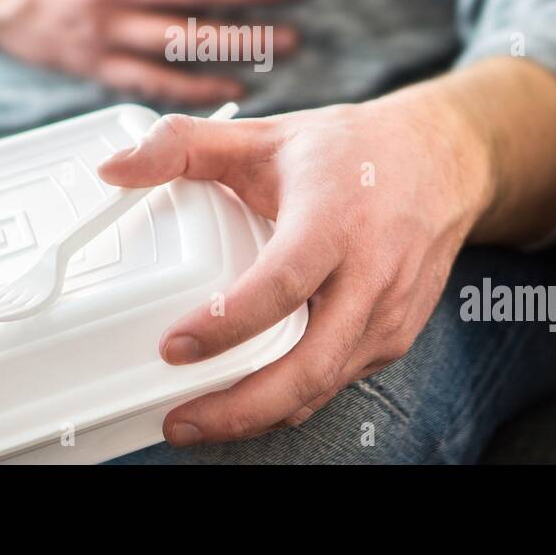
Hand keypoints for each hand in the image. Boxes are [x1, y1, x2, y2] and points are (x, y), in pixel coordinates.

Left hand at [96, 80, 497, 444]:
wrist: (443, 162)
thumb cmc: (350, 152)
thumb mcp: (265, 135)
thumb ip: (183, 146)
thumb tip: (112, 169)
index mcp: (333, 219)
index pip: (280, 284)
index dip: (226, 323)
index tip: (173, 346)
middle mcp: (370, 274)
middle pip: (310, 364)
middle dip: (242, 407)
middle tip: (179, 420)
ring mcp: (388, 313)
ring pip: (323, 385)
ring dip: (261, 413)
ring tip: (197, 419)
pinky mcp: (395, 337)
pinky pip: (337, 381)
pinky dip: (291, 399)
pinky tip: (248, 399)